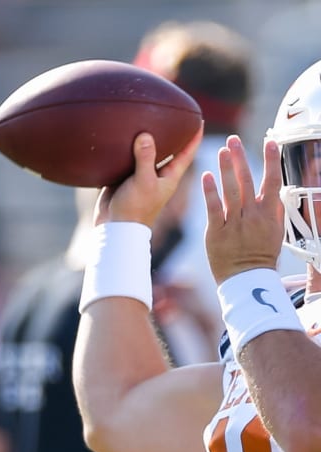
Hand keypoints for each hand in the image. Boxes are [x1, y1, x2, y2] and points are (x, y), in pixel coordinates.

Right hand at [95, 126, 203, 227]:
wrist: (114, 228)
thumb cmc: (135, 208)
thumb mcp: (144, 181)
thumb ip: (145, 158)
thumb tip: (145, 134)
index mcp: (169, 176)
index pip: (187, 152)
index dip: (195, 136)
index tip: (200, 118)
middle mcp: (156, 175)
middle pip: (166, 150)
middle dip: (170, 134)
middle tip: (173, 114)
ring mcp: (139, 177)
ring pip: (144, 154)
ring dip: (144, 141)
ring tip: (145, 120)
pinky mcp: (122, 179)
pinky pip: (125, 161)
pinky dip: (124, 150)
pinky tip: (120, 139)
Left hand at [202, 134, 284, 282]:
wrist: (246, 278)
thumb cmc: (261, 253)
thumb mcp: (275, 229)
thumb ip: (274, 207)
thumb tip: (278, 187)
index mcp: (269, 213)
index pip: (273, 181)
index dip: (272, 160)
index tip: (271, 141)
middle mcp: (253, 215)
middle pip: (248, 181)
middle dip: (240, 158)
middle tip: (233, 139)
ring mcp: (234, 223)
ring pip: (231, 191)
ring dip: (225, 169)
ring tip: (221, 151)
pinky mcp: (217, 232)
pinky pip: (213, 208)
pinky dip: (210, 191)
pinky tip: (206, 176)